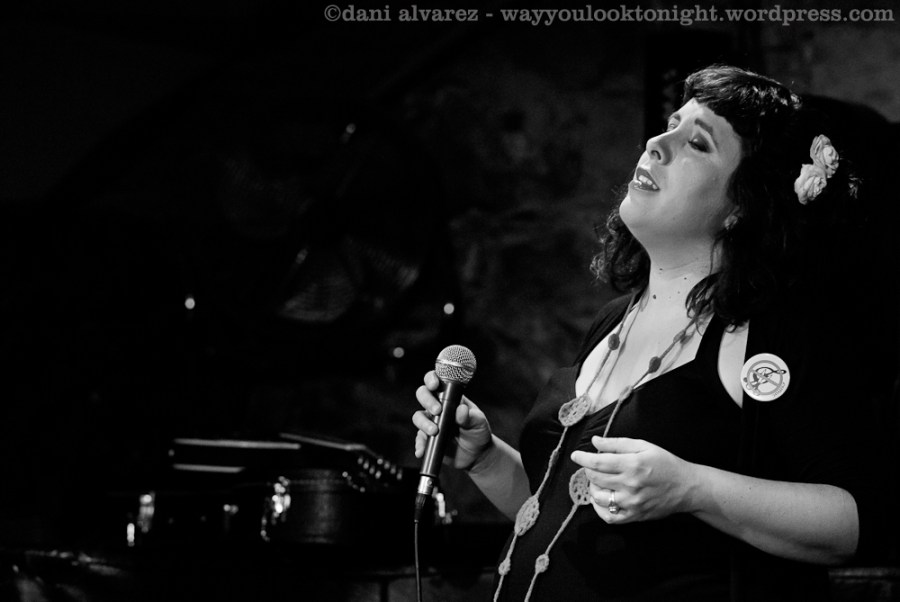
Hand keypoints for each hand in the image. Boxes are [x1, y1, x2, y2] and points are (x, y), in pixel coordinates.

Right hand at [412, 370, 492, 470]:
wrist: (477, 454)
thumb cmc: (478, 432)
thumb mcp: (479, 422)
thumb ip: (470, 416)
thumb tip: (461, 410)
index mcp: (450, 397)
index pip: (437, 381)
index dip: (432, 379)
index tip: (434, 385)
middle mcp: (438, 406)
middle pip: (423, 394)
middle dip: (427, 400)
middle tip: (437, 410)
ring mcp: (431, 422)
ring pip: (418, 416)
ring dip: (423, 423)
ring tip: (435, 431)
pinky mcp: (428, 438)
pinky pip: (419, 439)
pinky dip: (419, 445)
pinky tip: (421, 451)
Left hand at [570, 436, 698, 523]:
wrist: (686, 487)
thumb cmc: (665, 463)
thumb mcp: (644, 446)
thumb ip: (617, 444)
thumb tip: (595, 441)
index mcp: (632, 465)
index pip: (598, 462)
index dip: (583, 458)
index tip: (575, 455)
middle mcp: (630, 485)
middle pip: (596, 478)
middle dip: (589, 470)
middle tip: (593, 466)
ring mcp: (631, 503)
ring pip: (599, 498)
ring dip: (592, 488)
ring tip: (598, 481)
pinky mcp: (634, 516)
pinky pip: (609, 517)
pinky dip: (599, 509)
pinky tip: (601, 499)